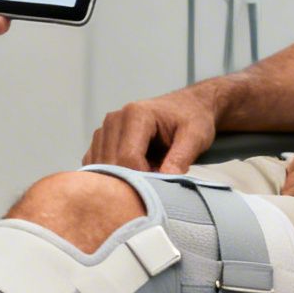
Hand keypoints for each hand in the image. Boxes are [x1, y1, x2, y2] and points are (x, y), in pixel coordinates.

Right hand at [86, 87, 220, 173]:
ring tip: (148, 174)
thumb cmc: (192, 119)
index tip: (161, 185)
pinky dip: (113, 177)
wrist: (186, 107)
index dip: (143, 178)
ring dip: (123, 179)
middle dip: (133, 180)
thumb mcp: (195, 136)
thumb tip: (167, 179)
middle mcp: (114, 120)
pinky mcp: (100, 142)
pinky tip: (135, 174)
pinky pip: (98, 167)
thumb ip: (181, 157)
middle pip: (112, 164)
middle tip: (157, 183)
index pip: (128, 157)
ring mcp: (104, 130)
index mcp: (135, 114)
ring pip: (102, 168)